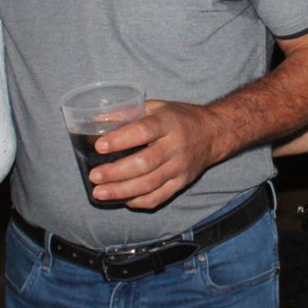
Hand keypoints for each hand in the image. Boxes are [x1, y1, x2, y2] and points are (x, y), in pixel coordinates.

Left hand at [88, 101, 230, 209]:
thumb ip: (128, 113)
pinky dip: (138, 201)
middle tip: (94, 176)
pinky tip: (122, 200)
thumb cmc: (179, 118)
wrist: (213, 134)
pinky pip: (159, 197)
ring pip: (149, 184)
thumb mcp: (156, 106)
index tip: (99, 146)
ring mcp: (180, 167)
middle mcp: (176, 146)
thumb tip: (96, 121)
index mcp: (168, 123)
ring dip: (121, 191)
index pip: (143, 131)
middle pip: (144, 163)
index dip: (120, 140)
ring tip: (99, 193)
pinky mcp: (182, 183)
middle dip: (116, 173)